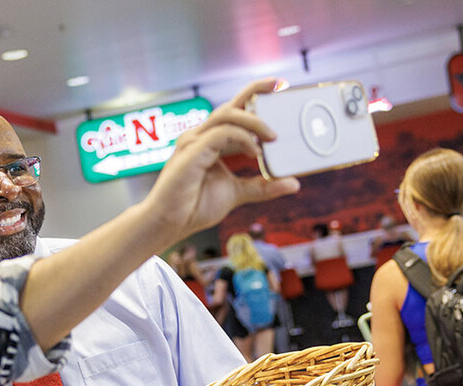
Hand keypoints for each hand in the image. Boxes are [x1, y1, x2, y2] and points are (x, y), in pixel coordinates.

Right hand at [142, 78, 299, 238]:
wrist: (169, 223)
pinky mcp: (192, 150)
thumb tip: (292, 183)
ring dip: (254, 122)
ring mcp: (194, 141)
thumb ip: (262, 186)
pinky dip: (242, 139)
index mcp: (210, 141)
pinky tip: (254, 151)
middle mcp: (201, 136)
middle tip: (281, 88)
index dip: (255, 95)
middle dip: (256, 91)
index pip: (235, 111)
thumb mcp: (237, 193)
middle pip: (231, 104)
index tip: (278, 87)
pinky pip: (222, 133)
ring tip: (273, 137)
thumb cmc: (194, 207)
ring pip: (227, 114)